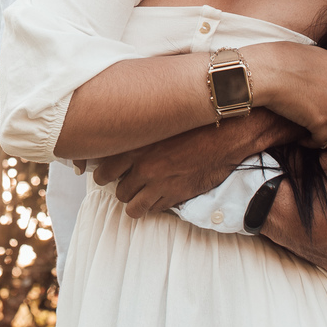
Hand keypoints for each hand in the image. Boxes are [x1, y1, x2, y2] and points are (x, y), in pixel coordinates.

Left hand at [79, 111, 297, 217]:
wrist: (227, 132)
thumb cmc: (193, 118)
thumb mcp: (159, 116)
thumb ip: (136, 123)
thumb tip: (119, 119)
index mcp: (133, 144)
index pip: (102, 167)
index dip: (100, 171)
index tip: (101, 170)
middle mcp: (142, 166)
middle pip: (113, 186)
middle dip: (115, 185)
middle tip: (120, 181)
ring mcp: (158, 184)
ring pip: (130, 204)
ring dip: (132, 199)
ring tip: (136, 193)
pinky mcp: (174, 195)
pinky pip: (151, 209)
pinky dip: (150, 206)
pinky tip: (154, 197)